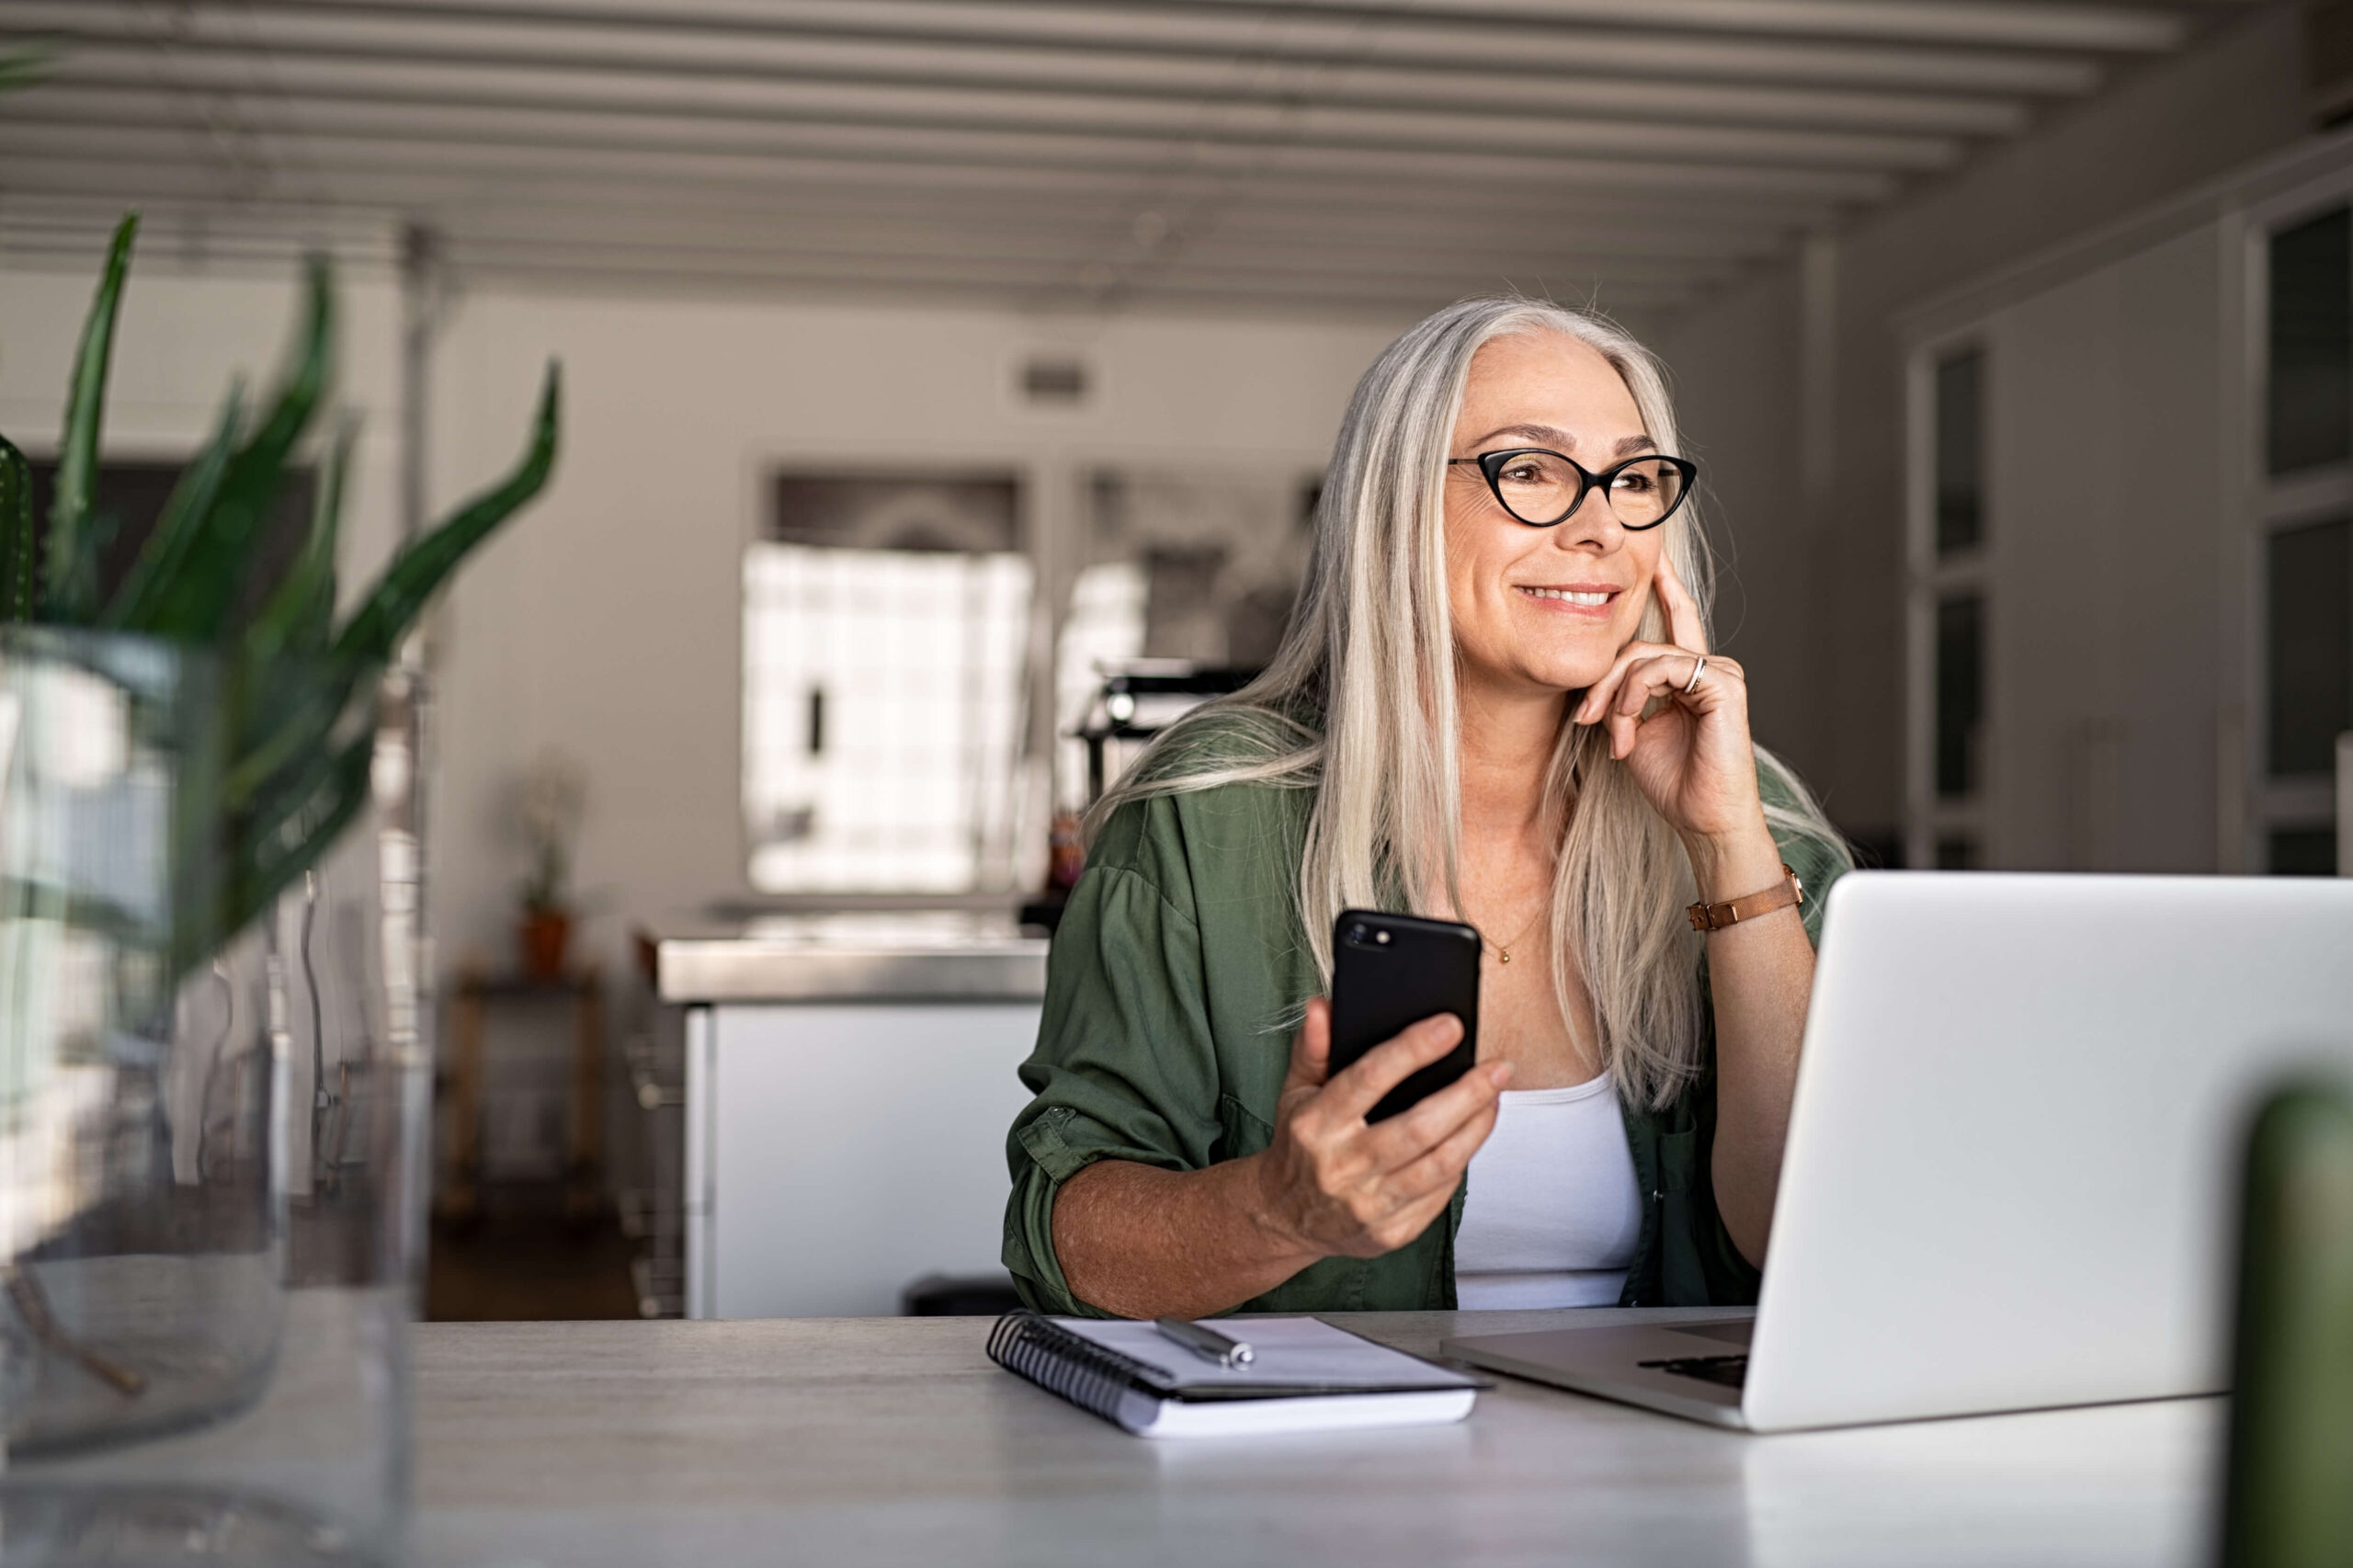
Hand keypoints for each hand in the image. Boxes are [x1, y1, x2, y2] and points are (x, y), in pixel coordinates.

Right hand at [1250, 999, 1509, 1261]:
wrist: (1285, 1217)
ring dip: (1476, 1128)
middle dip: (1467, 1094)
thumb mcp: (1294, 1092)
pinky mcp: (1389, 1232)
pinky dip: (1461, 1162)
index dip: (1413, 1050)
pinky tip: (1469, 1138)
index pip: (1368, 1078)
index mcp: (1316, 1124)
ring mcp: (1367, 1204)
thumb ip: (1313, 1048)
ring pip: (1439, 1164)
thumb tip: (1324, 1008)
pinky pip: (1439, 1194)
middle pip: (1418, 1127)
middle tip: (1496, 1069)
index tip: (1450, 1027)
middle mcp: (1341, 1166)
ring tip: (1493, 1099)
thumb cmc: (1299, 1147)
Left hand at [1570, 550, 1766, 853]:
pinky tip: (1627, 725)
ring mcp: (1719, 672)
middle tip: (1584, 718)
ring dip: (1615, 696)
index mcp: (1688, 675)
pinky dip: (1634, 694)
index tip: (1649, 558)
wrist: (1704, 819)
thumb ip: (1620, 697)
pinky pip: (1662, 667)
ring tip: (1611, 734)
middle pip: (1638, 646)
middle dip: (1602, 680)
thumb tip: (1595, 681)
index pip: (1674, 620)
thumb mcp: (1632, 731)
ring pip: (1645, 656)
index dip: (1663, 587)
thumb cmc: (1673, 782)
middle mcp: (1707, 667)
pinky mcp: (1723, 683)